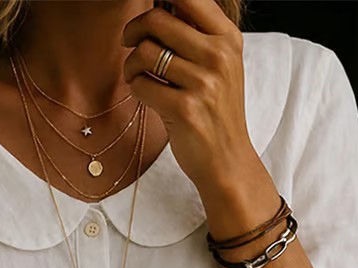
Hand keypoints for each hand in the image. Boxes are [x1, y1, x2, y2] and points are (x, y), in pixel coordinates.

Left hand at [122, 0, 257, 196]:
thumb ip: (195, 35)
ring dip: (131, 64)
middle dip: (134, 30)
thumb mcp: (219, 66)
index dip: (157, 0)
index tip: (147, 15)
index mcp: (228, 38)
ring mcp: (204, 83)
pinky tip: (144, 94)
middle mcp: (219, 56)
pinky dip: (135, 88)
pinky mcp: (185, 110)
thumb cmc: (216, 112)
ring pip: (145, 53)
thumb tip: (159, 5)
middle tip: (129, 43)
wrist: (227, 161)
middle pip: (157, 20)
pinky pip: (141, 85)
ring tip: (136, 75)